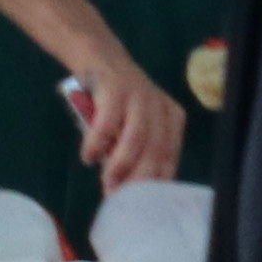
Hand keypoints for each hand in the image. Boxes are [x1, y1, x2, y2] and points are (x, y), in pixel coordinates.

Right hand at [67, 49, 185, 192]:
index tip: (142, 204)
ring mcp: (140, 97)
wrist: (100, 58)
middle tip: (121, 198)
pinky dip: (98, 143)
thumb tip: (121, 189)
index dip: (155, 182)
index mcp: (172, 119)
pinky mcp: (116, 89)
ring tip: (107, 182)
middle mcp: (161, 108)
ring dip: (121, 164)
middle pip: (156, 150)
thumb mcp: (131, 124)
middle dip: (139, 179)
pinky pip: (108, 122)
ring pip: (136, 138)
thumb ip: (132, 151)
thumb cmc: (117, 101)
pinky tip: (89, 157)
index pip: (170, 156)